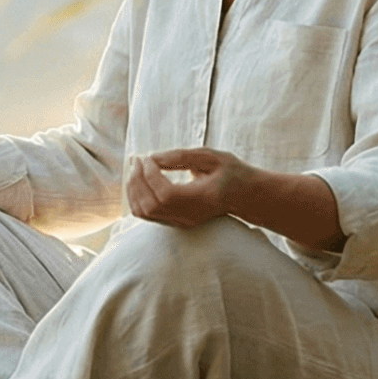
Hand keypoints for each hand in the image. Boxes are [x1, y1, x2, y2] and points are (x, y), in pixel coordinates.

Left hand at [125, 147, 252, 228]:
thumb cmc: (230, 172)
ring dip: (133, 189)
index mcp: (203, 200)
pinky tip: (139, 178)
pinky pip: (147, 214)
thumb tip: (152, 157)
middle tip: (136, 159)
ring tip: (135, 167)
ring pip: (144, 212)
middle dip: (137, 180)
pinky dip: (137, 196)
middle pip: (151, 206)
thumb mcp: (212, 157)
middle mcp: (190, 216)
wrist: (244, 196)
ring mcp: (182, 222)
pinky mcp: (175, 222)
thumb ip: (182, 156)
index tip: (147, 157)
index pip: (166, 195)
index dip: (150, 175)